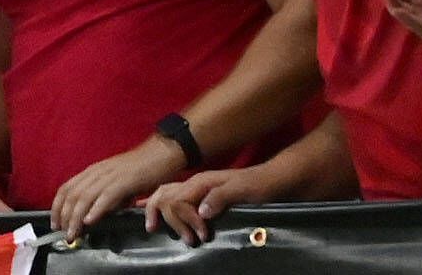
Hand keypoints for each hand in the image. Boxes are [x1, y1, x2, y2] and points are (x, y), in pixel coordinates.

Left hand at [52, 138, 182, 234]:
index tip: (55, 222)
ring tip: (73, 233)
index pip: (66, 188)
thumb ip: (105, 197)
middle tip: (63, 233)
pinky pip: (106, 196)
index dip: (57, 206)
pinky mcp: (124, 182)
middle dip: (64, 216)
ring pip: (85, 197)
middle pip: (72, 194)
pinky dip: (96, 209)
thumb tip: (96, 214)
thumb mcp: (116, 183)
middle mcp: (96, 172)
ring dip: (76, 218)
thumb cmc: (141, 170)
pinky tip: (90, 220)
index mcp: (92, 172)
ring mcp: (109, 176)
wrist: (161, 154)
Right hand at [145, 167, 265, 241]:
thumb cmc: (258, 185)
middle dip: (172, 221)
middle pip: (166, 199)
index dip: (186, 220)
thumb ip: (220, 197)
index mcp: (200, 182)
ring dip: (163, 215)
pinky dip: (161, 205)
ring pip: (166, 196)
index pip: (177, 200)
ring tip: (161, 230)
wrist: (271, 179)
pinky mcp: (201, 194)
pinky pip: (174, 198)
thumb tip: (200, 212)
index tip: (202, 236)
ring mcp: (196, 188)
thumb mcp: (242, 190)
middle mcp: (194, 183)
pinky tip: (149, 208)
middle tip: (189, 241)